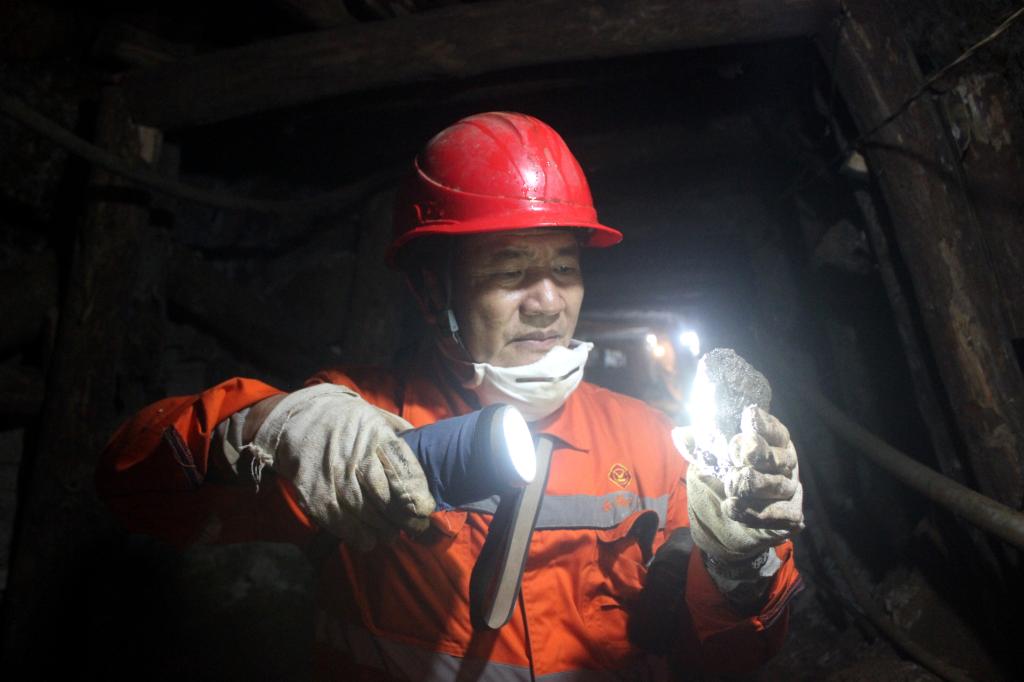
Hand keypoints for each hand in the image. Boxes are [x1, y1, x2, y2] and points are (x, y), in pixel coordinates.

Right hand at [244, 383, 434, 549]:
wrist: (299, 419)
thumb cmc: (348, 423)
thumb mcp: (377, 416)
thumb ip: (400, 433)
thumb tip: (426, 451)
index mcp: (374, 434)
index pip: (399, 466)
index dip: (415, 491)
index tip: (426, 508)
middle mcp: (353, 455)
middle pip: (383, 494)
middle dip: (403, 516)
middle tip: (416, 527)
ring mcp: (332, 474)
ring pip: (362, 510)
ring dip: (381, 528)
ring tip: (392, 534)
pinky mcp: (313, 491)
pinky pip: (337, 519)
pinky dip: (356, 534)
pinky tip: (368, 540)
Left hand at [685, 406, 803, 562]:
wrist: (720, 524)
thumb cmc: (719, 482)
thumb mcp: (706, 461)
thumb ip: (698, 446)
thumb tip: (680, 433)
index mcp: (770, 444)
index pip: (775, 430)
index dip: (763, 424)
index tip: (748, 416)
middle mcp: (785, 466)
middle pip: (781, 457)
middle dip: (761, 453)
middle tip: (738, 455)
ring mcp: (789, 491)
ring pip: (780, 485)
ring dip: (754, 485)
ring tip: (731, 483)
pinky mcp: (790, 517)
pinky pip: (780, 514)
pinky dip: (755, 512)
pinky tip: (732, 507)